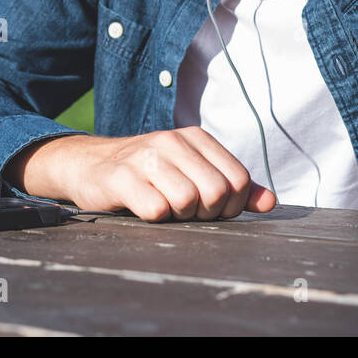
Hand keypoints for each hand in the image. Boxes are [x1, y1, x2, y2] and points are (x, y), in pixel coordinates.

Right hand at [5, 128, 277, 220]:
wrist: (88, 165)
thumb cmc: (147, 174)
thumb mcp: (191, 171)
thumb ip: (233, 185)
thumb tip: (269, 202)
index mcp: (195, 138)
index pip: (239, 179)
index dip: (231, 206)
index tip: (210, 209)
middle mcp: (172, 141)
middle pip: (217, 192)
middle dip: (206, 214)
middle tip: (186, 212)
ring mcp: (145, 157)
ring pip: (188, 201)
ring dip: (178, 217)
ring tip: (163, 209)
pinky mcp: (120, 177)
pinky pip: (156, 210)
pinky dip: (154, 219)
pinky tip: (142, 209)